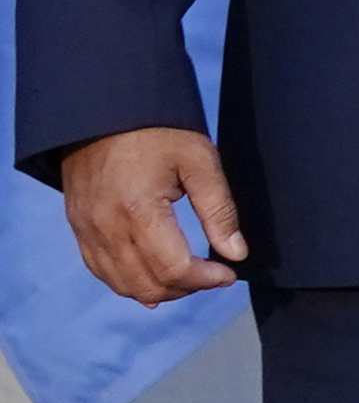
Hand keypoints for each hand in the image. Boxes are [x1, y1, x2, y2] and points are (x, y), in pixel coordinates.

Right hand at [55, 128, 242, 302]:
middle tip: (213, 274)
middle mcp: (106, 228)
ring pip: (123, 284)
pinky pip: (101, 270)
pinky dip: (128, 282)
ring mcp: (87, 230)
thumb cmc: (157, 131)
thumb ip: (219, 211)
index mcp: (138, 211)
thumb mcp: (200, 161)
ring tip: (189, 276)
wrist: (103, 112)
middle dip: (187, 288)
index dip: (206, 279)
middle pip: (148, 284)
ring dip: (159, 290)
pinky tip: (152, 281)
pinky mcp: (78, 228)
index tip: (228, 273)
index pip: (173, 269)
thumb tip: (236, 254)